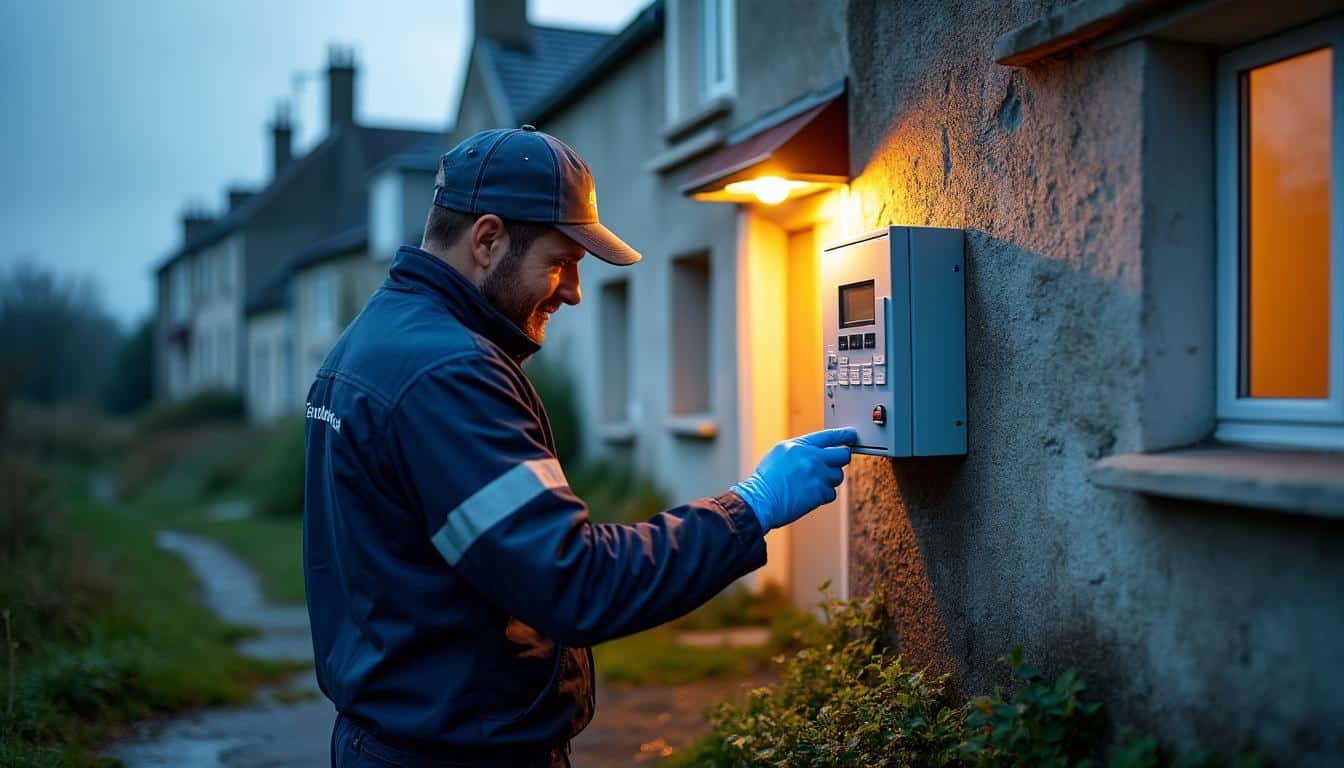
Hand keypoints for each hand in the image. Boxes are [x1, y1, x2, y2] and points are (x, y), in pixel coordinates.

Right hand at [730, 427, 857, 531]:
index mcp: (800, 445)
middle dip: (840, 459)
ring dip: (829, 480)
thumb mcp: (779, 453)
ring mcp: (817, 475)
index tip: (851, 435)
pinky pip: (831, 493)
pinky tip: (808, 495)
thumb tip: (820, 451)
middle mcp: (811, 458)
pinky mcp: (820, 493)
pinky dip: (823, 495)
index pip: (828, 436)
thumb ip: (801, 449)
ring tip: (811, 483)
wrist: (761, 500)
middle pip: (842, 455)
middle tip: (834, 464)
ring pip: (838, 475)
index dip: (843, 435)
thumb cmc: (766, 479)